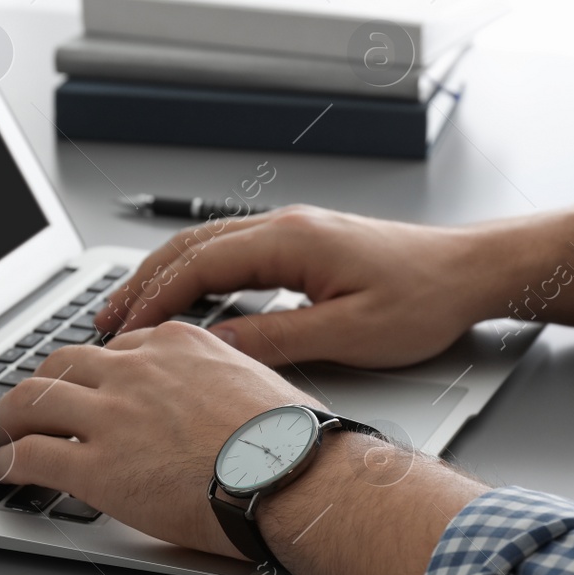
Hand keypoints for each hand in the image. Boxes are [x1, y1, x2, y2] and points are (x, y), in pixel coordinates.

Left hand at [0, 321, 316, 558]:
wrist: (295, 478)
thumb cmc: (292, 441)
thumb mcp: (256, 380)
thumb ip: (219, 377)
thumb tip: (218, 392)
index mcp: (175, 345)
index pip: (113, 349)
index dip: (91, 375)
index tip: (86, 391)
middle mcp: (136, 370)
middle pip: (61, 366)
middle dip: (39, 387)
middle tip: (30, 408)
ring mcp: (112, 416)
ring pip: (31, 402)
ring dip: (7, 419)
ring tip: (0, 437)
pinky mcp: (96, 466)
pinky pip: (30, 455)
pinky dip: (6, 462)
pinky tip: (2, 470)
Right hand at [93, 205, 505, 367]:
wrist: (469, 271)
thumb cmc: (423, 298)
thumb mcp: (349, 333)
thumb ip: (278, 339)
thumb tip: (217, 347)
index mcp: (290, 241)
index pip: (199, 266)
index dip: (154, 300)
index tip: (124, 331)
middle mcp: (284, 227)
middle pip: (189, 249)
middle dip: (141, 285)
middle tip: (104, 321)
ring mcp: (291, 232)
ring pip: (206, 248)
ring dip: (163, 278)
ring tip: (128, 312)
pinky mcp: (301, 245)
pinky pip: (230, 254)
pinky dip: (195, 276)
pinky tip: (184, 301)